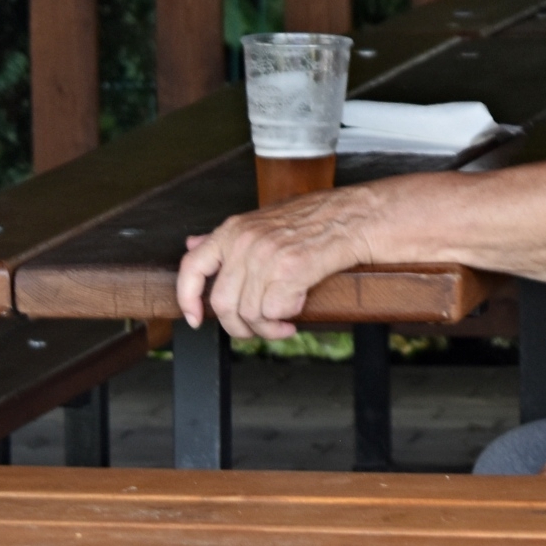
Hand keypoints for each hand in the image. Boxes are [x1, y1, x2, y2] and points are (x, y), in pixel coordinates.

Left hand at [175, 186, 379, 338]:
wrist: (358, 216)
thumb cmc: (318, 218)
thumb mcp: (264, 218)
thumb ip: (229, 236)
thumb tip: (192, 244)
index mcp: (234, 229)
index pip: (192, 267)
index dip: (187, 298)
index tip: (195, 318)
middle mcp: (245, 241)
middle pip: (222, 303)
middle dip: (239, 326)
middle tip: (259, 329)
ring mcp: (267, 255)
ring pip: (249, 313)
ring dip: (267, 327)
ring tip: (284, 323)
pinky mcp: (292, 269)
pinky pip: (274, 311)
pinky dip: (286, 317)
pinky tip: (298, 308)